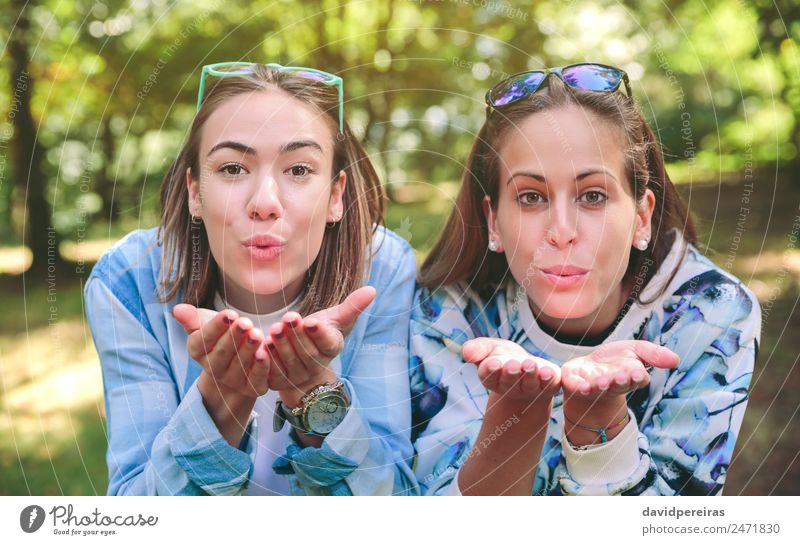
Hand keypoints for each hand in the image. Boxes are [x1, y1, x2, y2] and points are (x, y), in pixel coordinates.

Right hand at [172, 304, 269, 398]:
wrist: (238, 360)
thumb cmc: (221, 334)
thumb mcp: (206, 322)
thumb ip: (193, 318)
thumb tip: (177, 309)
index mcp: (198, 351)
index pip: (203, 339)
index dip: (217, 326)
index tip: (229, 313)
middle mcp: (213, 369)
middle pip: (222, 353)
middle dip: (234, 337)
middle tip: (245, 322)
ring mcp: (232, 380)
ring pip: (239, 365)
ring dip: (248, 349)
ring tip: (256, 334)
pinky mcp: (251, 387)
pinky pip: (256, 378)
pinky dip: (261, 366)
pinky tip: (265, 352)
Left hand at [265, 286, 375, 393]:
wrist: (301, 359)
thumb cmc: (318, 333)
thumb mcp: (334, 318)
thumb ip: (351, 306)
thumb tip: (372, 289)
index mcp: (331, 349)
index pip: (328, 343)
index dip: (320, 333)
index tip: (312, 321)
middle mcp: (316, 366)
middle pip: (308, 353)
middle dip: (297, 336)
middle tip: (288, 318)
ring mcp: (297, 377)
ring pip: (289, 363)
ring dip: (281, 346)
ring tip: (274, 329)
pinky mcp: (278, 382)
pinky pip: (271, 374)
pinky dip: (266, 361)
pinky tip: (261, 346)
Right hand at [462, 338, 560, 402]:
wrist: (527, 368)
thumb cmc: (505, 356)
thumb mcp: (490, 348)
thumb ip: (478, 349)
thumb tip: (466, 352)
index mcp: (492, 377)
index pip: (488, 375)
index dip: (491, 370)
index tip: (493, 362)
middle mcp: (510, 387)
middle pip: (509, 381)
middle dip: (511, 373)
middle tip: (512, 364)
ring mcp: (530, 389)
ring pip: (529, 384)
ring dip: (529, 375)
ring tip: (530, 364)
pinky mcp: (548, 387)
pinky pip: (548, 385)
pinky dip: (548, 378)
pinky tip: (548, 371)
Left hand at [561, 340, 678, 400]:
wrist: (588, 371)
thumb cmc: (615, 361)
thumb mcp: (635, 350)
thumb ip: (654, 354)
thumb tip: (676, 360)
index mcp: (630, 376)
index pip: (637, 378)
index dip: (637, 377)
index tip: (638, 374)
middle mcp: (613, 384)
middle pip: (619, 385)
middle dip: (620, 381)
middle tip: (620, 377)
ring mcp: (594, 386)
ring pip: (600, 389)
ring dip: (601, 386)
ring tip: (601, 382)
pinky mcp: (576, 385)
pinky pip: (577, 388)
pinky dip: (580, 388)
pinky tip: (582, 386)